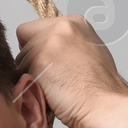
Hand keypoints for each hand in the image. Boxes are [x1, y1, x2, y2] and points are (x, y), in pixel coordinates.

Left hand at [13, 14, 127, 127]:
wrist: (106, 105)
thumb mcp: (89, 52)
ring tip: (55, 86)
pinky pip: (21, 73)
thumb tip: (45, 49)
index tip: (49, 61)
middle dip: (32, 60)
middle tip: (53, 78)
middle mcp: (62, 26)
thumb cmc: (101, 89)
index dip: (37, 46)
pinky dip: (30, 84)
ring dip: (31, 74)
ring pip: (21, 58)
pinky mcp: (39, 60)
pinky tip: (50, 92)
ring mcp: (49, 42)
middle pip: (25, 41)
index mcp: (74, 22)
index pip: (35, 28)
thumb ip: (67, 44)